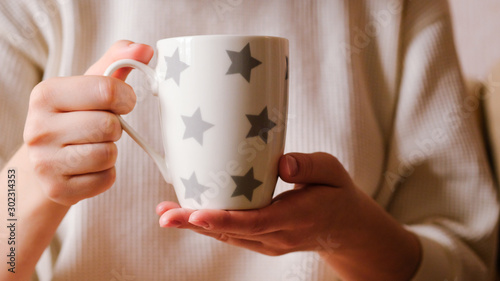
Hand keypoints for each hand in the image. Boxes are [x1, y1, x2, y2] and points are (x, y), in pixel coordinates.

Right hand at [24, 40, 153, 205]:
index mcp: (45, 94)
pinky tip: (90, 167)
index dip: (126, 97)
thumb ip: (116, 62)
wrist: (44, 162)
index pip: (107, 90)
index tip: (123, 102)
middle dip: (115, 127)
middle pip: (109, 126)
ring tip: (93, 146)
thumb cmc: (74, 117)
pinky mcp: (58, 190)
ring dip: (111, 151)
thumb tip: (144, 49)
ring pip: (108, 154)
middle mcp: (38, 128)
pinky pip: (106, 179)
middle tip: (102, 128)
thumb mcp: (88, 85)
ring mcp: (45, 163)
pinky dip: (106, 174)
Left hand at [156, 152, 420, 279]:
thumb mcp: (333, 172)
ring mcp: (270, 242)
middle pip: (233, 232)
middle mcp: (280, 235)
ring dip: (196, 226)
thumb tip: (282, 164)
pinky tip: (188, 216)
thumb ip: (309, 167)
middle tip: (166, 215)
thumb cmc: (337, 194)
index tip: (198, 215)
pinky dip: (209, 226)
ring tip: (166, 213)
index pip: (258, 221)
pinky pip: (234, 235)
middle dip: (197, 224)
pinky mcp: (264, 241)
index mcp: (298, 217)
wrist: (346, 227)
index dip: (226, 219)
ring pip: (229, 236)